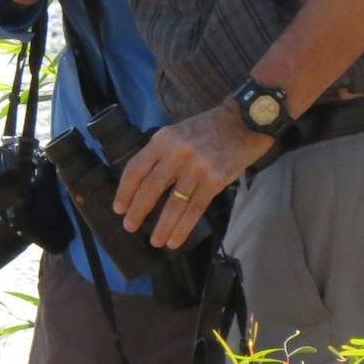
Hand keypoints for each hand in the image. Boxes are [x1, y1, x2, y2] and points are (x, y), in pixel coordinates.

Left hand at [111, 102, 270, 249]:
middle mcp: (177, 153)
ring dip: (162, 227)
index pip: (136, 168)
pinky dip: (182, 228)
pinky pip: (194, 210)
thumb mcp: (178, 132)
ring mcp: (197, 168)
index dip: (125, 191)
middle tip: (129, 227)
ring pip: (173, 204)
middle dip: (137, 211)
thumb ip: (161, 153)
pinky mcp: (214, 181)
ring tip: (155, 241)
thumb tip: (142, 183)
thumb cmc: (208, 128)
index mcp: (163, 139)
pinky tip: (175, 240)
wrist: (245, 122)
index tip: (118, 208)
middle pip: (150, 188)